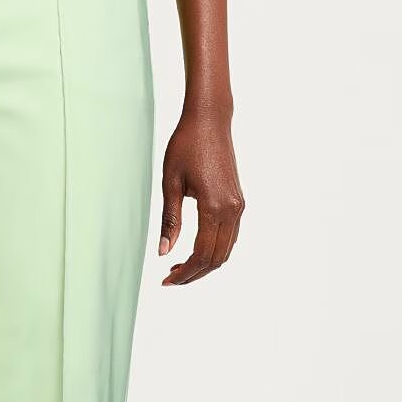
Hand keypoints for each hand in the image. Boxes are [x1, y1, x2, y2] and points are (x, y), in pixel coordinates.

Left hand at [158, 108, 243, 284]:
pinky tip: (195, 250)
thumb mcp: (170, 183)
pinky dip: (214, 250)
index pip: (201, 254)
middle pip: (216, 257)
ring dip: (204, 263)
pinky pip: (230, 236)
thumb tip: (163, 252)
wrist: (210, 120)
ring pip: (225, 249)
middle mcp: (232, 209)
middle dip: (194, 274)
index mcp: (214, 207)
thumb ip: (169, 221)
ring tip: (179, 268)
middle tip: (170, 279)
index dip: (184, 273)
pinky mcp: (238, 201)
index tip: (166, 280)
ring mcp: (238, 206)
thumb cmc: (186, 146)